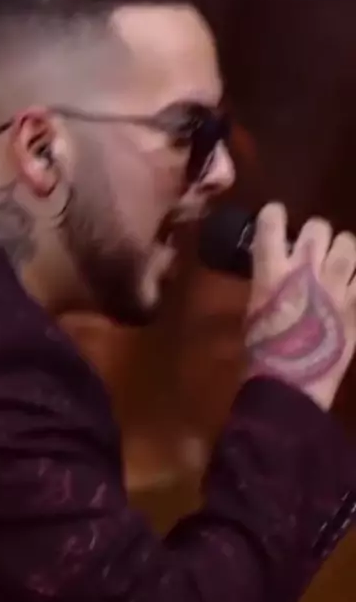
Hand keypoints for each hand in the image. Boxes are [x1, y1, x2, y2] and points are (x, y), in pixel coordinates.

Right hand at [246, 203, 355, 410]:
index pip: (272, 222)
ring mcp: (337, 288)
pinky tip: (354, 283)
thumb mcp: (255, 310)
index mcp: (272, 272)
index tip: (274, 217)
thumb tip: (276, 272)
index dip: (274, 214)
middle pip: (317, 228)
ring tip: (341, 261)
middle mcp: (306, 271)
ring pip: (349, 245)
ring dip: (343, 249)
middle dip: (314, 233)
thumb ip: (268, 284)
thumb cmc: (262, 353)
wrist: (290, 387)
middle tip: (312, 246)